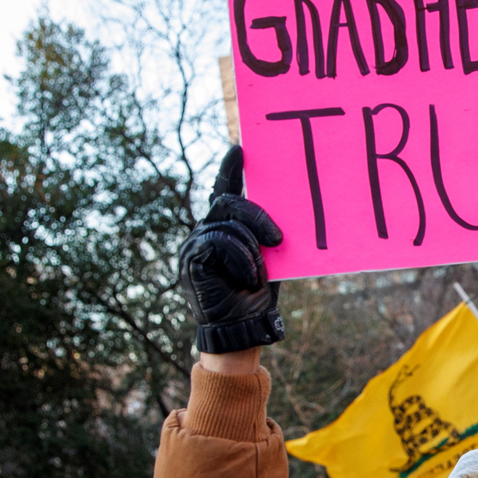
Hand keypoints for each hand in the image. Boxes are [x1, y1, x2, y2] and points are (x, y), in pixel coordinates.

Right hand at [179, 146, 285, 357]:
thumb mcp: (268, 257)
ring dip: (251, 248)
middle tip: (278, 238)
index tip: (240, 149)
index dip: (229, 170)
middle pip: (228, 202)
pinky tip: (248, 278)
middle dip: (257, 215)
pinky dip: (240, 258)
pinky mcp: (191, 257)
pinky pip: (220, 241)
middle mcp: (205, 231)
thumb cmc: (258, 296)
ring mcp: (194, 243)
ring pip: (228, 223)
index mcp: (224, 229)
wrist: (243, 329)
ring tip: (259, 274)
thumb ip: (266, 234)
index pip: (224, 192)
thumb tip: (287, 214)